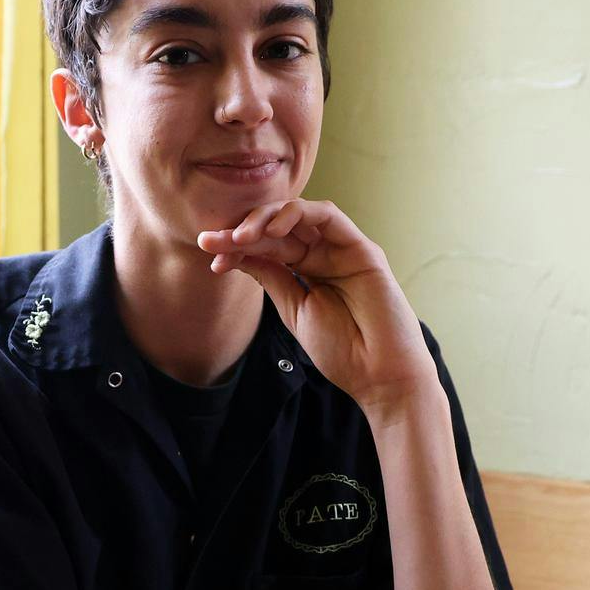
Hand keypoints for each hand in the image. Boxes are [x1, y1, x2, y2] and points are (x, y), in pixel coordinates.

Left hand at [194, 199, 433, 415]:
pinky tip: (272, 229)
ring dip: (265, 218)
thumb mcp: (293, 309)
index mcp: (307, 270)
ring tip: (239, 236)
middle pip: (278, 229)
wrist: (379, 376)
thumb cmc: (342, 350)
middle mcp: (324, 254)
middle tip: (211, 240)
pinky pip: (329, 216)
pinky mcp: (362, 248)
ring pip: (299, 215)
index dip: (236, 247)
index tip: (210, 257)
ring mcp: (342, 249)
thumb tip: (236, 252)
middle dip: (242, 230)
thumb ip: (272, 277)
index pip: (267, 248)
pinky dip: (298, 214)